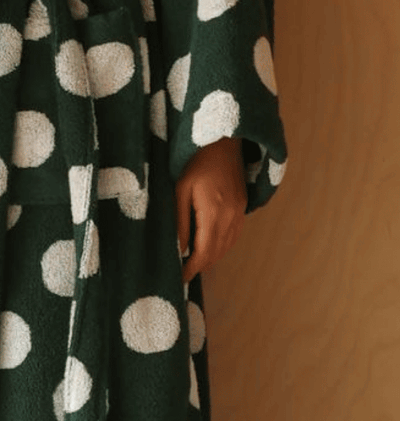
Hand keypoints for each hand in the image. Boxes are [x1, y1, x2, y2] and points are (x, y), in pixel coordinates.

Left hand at [175, 137, 244, 281]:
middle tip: (183, 276)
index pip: (203, 252)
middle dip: (200, 266)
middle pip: (216, 252)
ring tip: (193, 266)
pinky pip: (234, 235)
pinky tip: (210, 248)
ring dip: (211, 258)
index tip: (179, 279)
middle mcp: (231, 216)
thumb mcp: (180, 190)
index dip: (192, 268)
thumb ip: (180, 221)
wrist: (222, 141)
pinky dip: (222, 246)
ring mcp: (239, 211)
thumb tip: (178, 249)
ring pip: (227, 246)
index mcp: (213, 213)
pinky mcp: (242, 206)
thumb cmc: (195, 163)